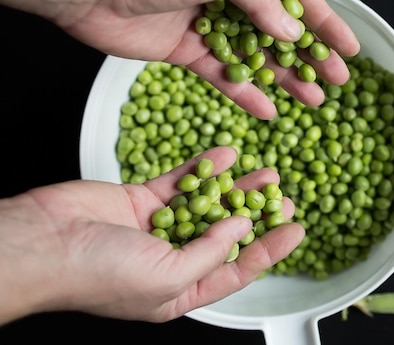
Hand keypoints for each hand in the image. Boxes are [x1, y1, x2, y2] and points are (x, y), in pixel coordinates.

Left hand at [0, 0, 359, 118]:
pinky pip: (225, 77)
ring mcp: (211, 26)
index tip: (351, 48)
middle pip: (281, 30)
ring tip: (314, 100)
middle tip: (337, 80)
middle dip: (311, 55)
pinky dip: (246, 93)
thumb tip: (292, 31)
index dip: (326, 23)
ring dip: (286, 79)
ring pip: (258, 57)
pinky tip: (268, 110)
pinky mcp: (189, 53)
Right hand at [0, 146, 304, 324]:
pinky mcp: (140, 199)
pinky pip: (180, 182)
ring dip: (235, 190)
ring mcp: (156, 228)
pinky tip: (227, 156)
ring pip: (207, 205)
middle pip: (225, 236)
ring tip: (266, 175)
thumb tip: (240, 228)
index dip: (269, 251)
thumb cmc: (100, 274)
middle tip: (285, 198)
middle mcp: (171, 259)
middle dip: (257, 217)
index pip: (235, 271)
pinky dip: (203, 169)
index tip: (296, 230)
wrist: (42, 243)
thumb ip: (210, 253)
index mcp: (179, 290)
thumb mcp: (167, 277)